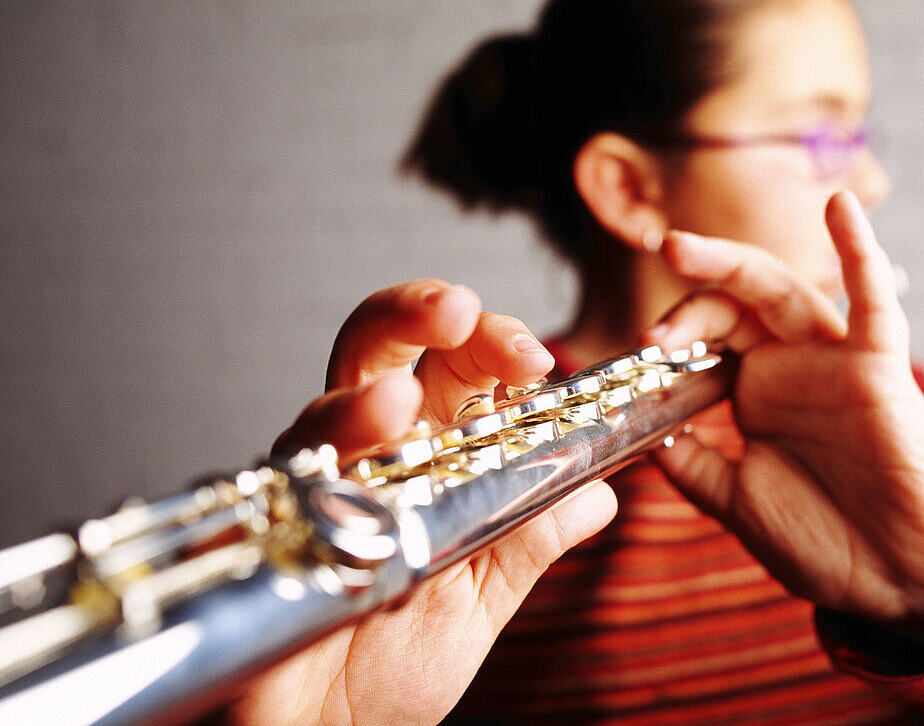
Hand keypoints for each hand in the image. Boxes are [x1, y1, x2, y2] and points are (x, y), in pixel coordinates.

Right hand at [231, 280, 617, 725]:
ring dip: (359, 403)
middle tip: (456, 311)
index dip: (489, 345)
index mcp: (426, 459)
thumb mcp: (485, 597)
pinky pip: (275, 489)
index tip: (533, 359)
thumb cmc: (396, 669)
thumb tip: (603, 492)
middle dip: (414, 315)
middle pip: (378, 352)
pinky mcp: (262, 531)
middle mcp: (365, 457)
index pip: (454, 369)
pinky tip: (333, 475)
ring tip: (395, 407)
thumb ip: (533, 536)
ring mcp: (310, 487)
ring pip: (323, 412)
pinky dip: (304, 477)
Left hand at [645, 192, 923, 641]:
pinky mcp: (881, 370)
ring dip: (731, 266)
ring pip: (783, 292)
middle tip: (651, 318)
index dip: (671, 337)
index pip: (706, 338)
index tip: (639, 359)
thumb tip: (640, 432)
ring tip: (680, 250)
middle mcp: (791, 368)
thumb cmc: (825, 542)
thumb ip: (692, 464)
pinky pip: (875, 304)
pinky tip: (840, 207)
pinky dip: (860, 253)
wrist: (898, 583)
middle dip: (689, 294)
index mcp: (757, 393)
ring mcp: (834, 363)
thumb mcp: (736, 501)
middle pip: (734, 304)